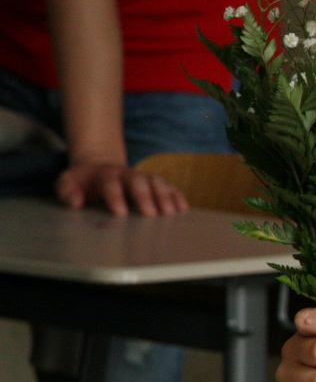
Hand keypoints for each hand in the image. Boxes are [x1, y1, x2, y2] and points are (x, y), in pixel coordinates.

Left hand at [56, 162, 188, 215]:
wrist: (98, 167)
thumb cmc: (82, 182)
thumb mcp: (66, 182)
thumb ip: (67, 191)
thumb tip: (76, 201)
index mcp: (105, 174)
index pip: (111, 183)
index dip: (115, 196)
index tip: (120, 213)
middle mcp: (126, 174)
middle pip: (138, 181)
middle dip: (145, 197)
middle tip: (151, 214)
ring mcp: (142, 177)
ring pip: (156, 182)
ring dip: (165, 197)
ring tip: (171, 213)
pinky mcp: (154, 183)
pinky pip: (169, 186)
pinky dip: (177, 196)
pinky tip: (183, 208)